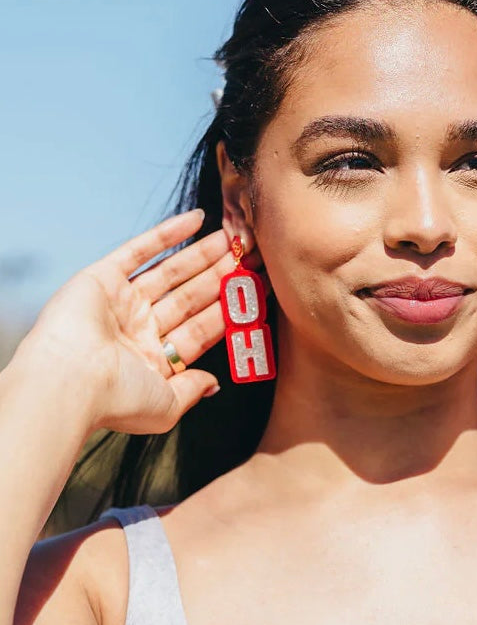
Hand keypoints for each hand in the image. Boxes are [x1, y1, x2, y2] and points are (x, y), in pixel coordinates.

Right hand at [15, 210, 246, 434]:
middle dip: (222, 277)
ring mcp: (122, 302)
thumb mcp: (167, 405)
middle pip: (192, 296)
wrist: (70, 383)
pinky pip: (139, 250)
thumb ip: (192, 389)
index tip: (257, 290)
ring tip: (234, 237)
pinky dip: (167, 234)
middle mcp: (140, 328)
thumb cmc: (117, 400)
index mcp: (155, 358)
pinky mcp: (102, 279)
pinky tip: (197, 219)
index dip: (231, 308)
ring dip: (203, 254)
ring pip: (172, 271)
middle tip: (252, 256)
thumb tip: (214, 384)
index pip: (203, 327)